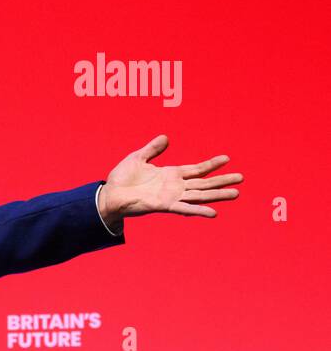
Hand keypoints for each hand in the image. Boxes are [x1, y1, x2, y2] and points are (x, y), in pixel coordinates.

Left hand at [99, 135, 241, 232]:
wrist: (109, 195)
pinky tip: (213, 212)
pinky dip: (198, 210)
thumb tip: (165, 138)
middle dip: (222, 180)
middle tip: (241, 178)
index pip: (196, 169)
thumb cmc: (121, 179)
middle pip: (204, 183)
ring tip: (236, 194)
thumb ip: (152, 149)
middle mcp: (174, 186)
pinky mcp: (164, 206)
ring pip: (200, 195)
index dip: (211, 164)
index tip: (227, 159)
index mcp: (170, 174)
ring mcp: (171, 196)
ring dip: (217, 195)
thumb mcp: (137, 158)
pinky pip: (185, 208)